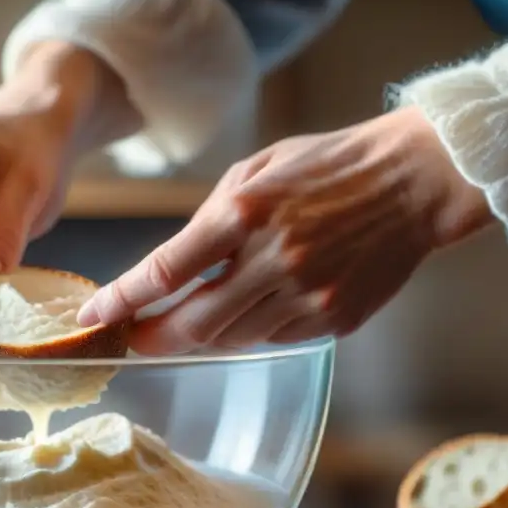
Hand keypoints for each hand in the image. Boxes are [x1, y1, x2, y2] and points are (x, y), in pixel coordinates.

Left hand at [78, 106, 493, 353]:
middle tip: (133, 338)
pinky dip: (251, 332)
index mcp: (246, 213)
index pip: (165, 271)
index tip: (92, 316)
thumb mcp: (256, 170)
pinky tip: (253, 309)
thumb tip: (173, 270)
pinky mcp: (334, 320)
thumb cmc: (328, 166)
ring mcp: (307, 295)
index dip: (121, 299)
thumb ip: (210, 219)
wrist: (415, 180)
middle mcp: (274, 259)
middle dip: (152, 337)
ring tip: (189, 322)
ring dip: (201, 336)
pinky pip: (274, 341)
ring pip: (231, 340)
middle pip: (192, 324)